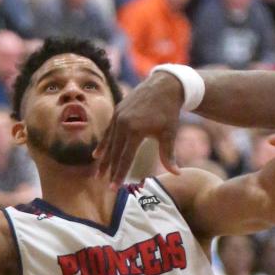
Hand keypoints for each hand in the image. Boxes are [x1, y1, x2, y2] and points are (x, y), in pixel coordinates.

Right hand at [96, 70, 183, 185]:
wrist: (164, 85)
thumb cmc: (169, 112)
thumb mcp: (169, 134)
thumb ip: (168, 155)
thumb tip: (176, 174)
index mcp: (135, 131)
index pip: (125, 159)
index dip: (119, 175)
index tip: (113, 189)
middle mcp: (123, 123)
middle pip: (114, 152)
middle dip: (108, 170)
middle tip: (103, 185)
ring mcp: (118, 116)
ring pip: (109, 142)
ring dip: (103, 159)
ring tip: (98, 173)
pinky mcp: (117, 111)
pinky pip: (108, 131)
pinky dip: (103, 144)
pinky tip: (97, 154)